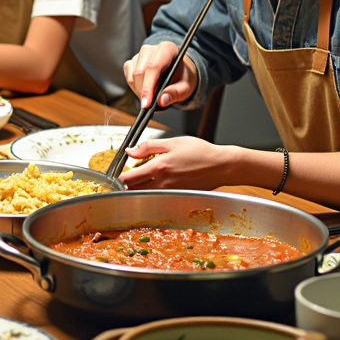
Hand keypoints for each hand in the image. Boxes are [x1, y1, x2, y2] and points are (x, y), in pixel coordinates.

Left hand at [117, 135, 232, 190]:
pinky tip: (157, 184)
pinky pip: (158, 198)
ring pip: (145, 196)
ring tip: (142, 180)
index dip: (118, 177)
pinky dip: (153, 193)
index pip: (128, 178)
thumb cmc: (200, 151)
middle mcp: (163, 183)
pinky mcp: (178, 197)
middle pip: (133, 190)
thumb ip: (147, 147)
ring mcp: (170, 192)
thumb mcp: (172, 142)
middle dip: (126, 185)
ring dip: (139, 189)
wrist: (222, 166)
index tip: (117, 173)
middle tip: (127, 177)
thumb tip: (129, 151)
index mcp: (158, 167)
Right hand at [123, 41, 197, 109]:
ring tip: (151, 96)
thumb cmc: (181, 77)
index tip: (147, 104)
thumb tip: (161, 101)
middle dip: (143, 92)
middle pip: (140, 72)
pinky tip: (145, 89)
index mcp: (167, 49)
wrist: (178, 72)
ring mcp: (139, 54)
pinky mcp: (132, 61)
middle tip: (150, 105)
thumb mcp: (185, 87)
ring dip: (139, 90)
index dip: (148, 87)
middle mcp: (150, 49)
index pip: (153, 68)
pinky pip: (128, 76)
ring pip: (132, 76)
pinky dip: (134, 87)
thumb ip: (175, 93)